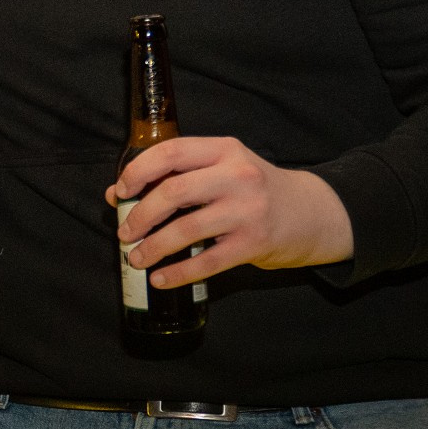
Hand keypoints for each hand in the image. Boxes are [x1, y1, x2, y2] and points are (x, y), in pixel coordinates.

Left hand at [110, 137, 351, 289]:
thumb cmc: (256, 190)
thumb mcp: (222, 169)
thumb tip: (116, 194)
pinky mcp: (255, 243)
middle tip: (125, 232)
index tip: (121, 192)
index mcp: (224, 150)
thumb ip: (175, 176)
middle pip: (174, 192)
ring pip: (187, 229)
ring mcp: (248, 210)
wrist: (312, 212)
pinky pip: (207, 262)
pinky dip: (178, 273)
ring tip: (137, 257)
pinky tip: (160, 279)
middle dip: (141, 215)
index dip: (138, 172)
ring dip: (153, 247)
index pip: (171, 152)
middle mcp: (237, 175)